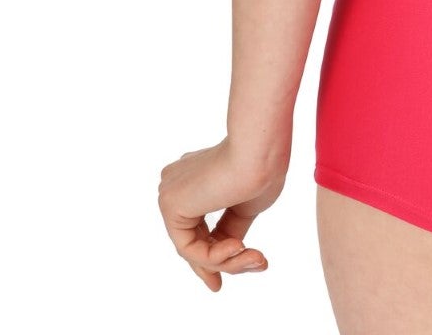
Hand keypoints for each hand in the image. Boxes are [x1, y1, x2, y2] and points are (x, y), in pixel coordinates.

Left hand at [158, 135, 286, 291]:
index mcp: (195, 176)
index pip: (197, 226)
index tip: (227, 275)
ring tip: (257, 259)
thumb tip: (228, 251)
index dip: (213, 252)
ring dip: (226, 260)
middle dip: (218, 264)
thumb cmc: (261, 170)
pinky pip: (189, 248)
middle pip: (193, 239)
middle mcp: (177, 182)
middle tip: (239, 279)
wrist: (261, 152)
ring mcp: (170, 192)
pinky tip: (238, 248)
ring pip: (192, 247)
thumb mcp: (245, 206)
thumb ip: (229, 228)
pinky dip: (215, 256)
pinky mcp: (170, 205)